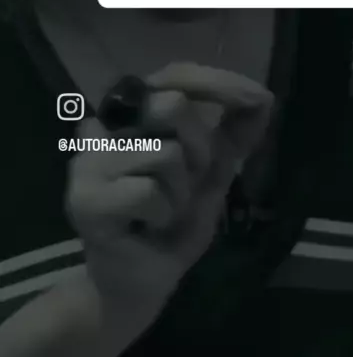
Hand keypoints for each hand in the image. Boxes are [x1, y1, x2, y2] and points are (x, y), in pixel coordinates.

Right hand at [66, 63, 273, 332]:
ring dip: (180, 192)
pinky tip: (145, 228)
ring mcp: (88, 160)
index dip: (218, 83)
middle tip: (187, 185)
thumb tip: (265, 98)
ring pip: (165, 154)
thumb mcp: (214, 171)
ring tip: (162, 212)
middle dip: (200, 149)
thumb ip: (234, 134)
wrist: (142, 283)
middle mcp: (104, 125)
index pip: (175, 74)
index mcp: (135, 112)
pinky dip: (162, 215)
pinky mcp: (83, 198)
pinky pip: (148, 192)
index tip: (259, 97)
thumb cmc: (174, 221)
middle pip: (171, 105)